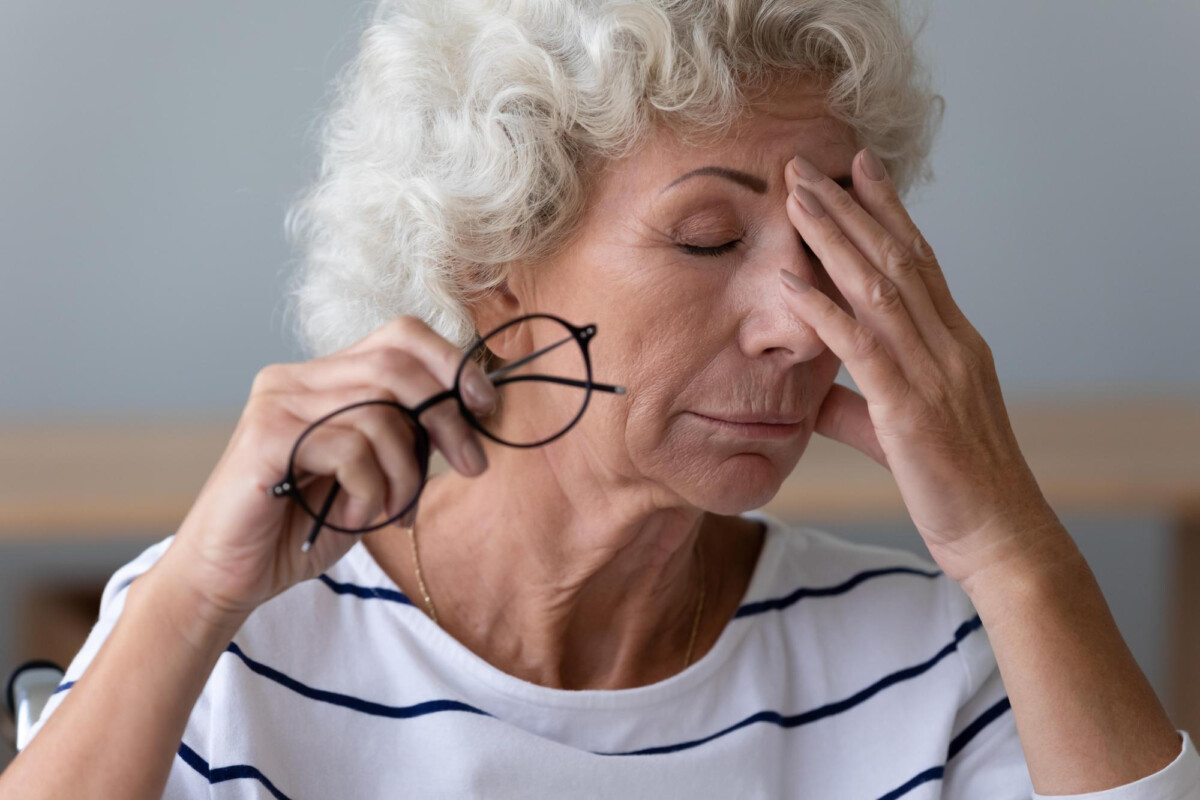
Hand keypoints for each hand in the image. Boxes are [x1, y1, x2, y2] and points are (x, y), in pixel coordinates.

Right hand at [164, 315, 496, 619]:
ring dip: (406, 473)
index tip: (485, 404)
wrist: (230, 576)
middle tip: (472, 464)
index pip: (399, 335)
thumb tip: (471, 408)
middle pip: (397, 367)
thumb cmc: (302, 526)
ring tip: (391, 511)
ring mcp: (277, 403)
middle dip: (448, 417)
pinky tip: (352, 516)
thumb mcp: (375, 475)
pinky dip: (371, 491)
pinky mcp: (266, 438)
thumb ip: (408, 437)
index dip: (451, 363)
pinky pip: (352, 449)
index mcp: (323, 378)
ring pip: (381, 413)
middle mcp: (296, 379)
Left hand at [778, 148, 1063, 584]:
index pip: (919, 259)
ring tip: (795, 197)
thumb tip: (813, 394)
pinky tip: (789, 282)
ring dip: (833, 238)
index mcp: (954, 342)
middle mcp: (949, 344)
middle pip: (895, 257)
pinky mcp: (910, 409)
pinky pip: (861, 348)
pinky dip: (823, 311)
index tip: (857, 167)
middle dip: (848, 206)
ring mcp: (934, 373)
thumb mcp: (900, 430)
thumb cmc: (954, 483)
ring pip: (879, 287)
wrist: (999, 535)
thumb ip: (857, 403)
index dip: (887, 210)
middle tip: (807, 164)